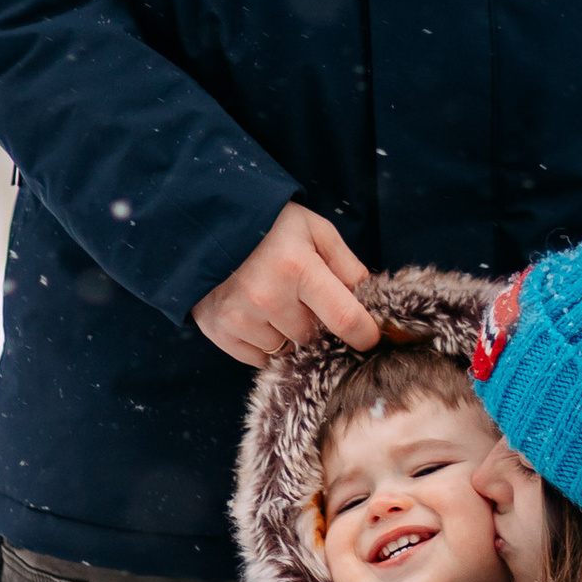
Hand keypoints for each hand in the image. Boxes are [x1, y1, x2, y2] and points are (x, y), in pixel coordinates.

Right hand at [193, 204, 380, 365]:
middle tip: (307, 301)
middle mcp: (267, 297)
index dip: (365, 334)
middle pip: (313, 338)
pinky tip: (258, 315)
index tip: (369, 337)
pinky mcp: (219, 330)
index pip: (345, 320)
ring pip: (286, 350)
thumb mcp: (316, 232)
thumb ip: (348, 267)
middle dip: (317, 325)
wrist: (208, 223)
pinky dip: (264, 344)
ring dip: (289, 335)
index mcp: (297, 268)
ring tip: (277, 302)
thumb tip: (372, 305)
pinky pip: (258, 358)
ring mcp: (240, 317)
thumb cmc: (272, 226)